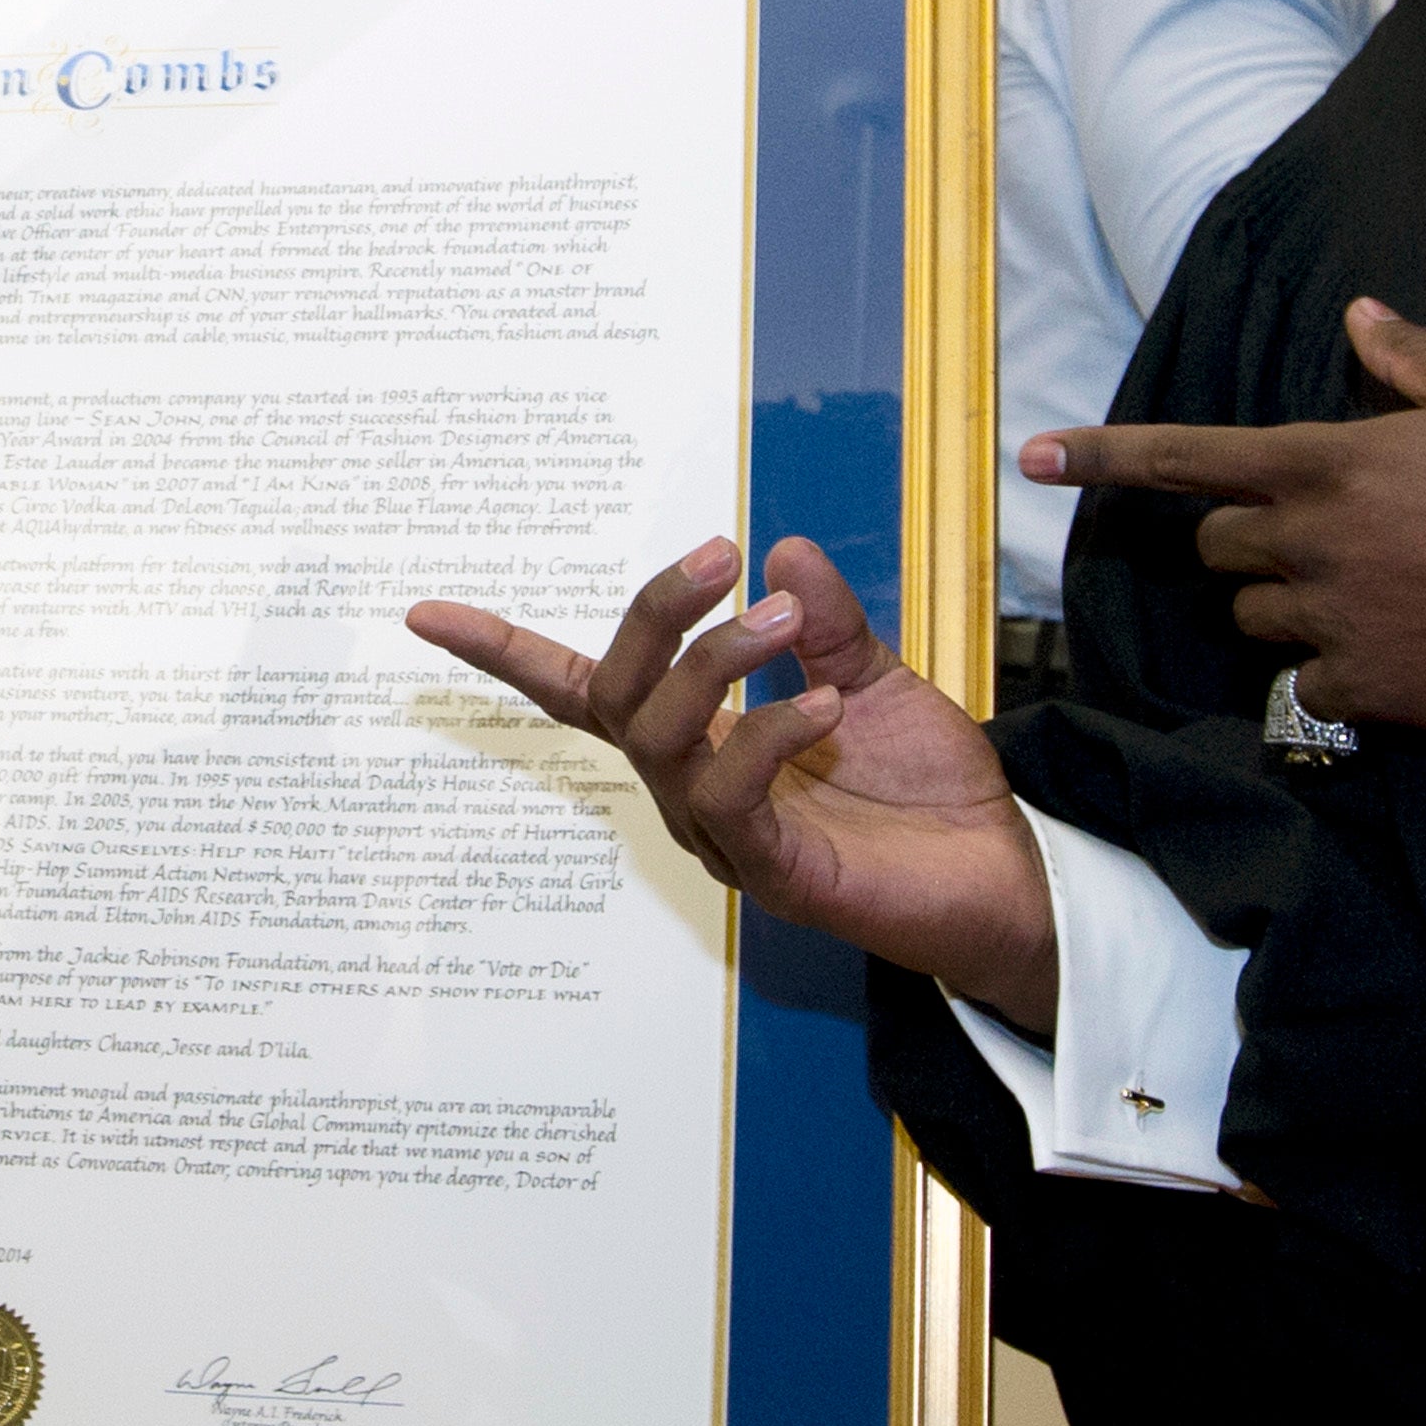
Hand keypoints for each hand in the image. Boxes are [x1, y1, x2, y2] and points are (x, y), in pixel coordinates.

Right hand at [407, 536, 1060, 1033]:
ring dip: (718, 663)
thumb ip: (823, 625)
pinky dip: (768, 734)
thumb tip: (779, 549)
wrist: (1001, 876)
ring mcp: (727, 836)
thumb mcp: (874, 679)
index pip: (587, 691)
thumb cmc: (927, 789)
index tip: (425, 613)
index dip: (506, 653)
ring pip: (665, 738)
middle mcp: (693, 790)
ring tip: (784, 622)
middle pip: (618, 696)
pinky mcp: (773, 874)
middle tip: (718, 553)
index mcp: (702, 741)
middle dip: (654, 615)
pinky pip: (733, 795)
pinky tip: (823, 705)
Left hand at [1025, 298, 1425, 740]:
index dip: (1103, 455)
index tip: (1033, 454)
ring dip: (1286, 607)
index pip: (1185, 455)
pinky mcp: (1360, 690)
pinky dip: (1336, 676)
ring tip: (1368, 596)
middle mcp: (1307, 541)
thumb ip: (1410, 358)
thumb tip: (1359, 317)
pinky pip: (1308, 687)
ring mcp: (1328, 621)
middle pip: (1216, 546)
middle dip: (1247, 541)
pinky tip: (1395, 657)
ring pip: (1254, 619)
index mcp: (1325, 460)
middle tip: (1320, 538)